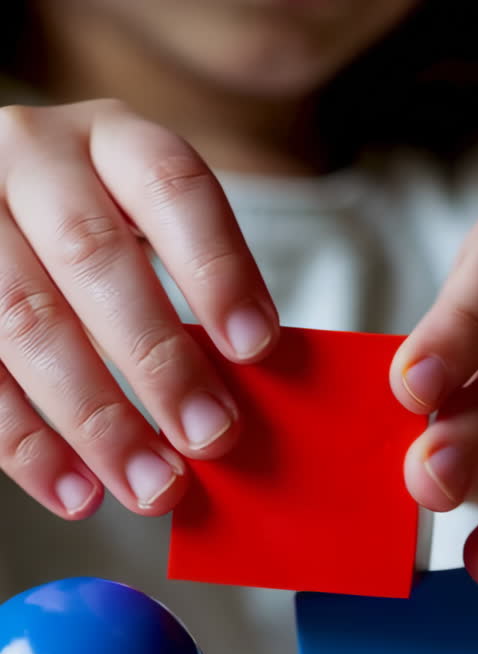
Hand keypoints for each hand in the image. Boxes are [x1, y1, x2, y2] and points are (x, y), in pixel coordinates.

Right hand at [0, 100, 277, 519]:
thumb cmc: (98, 245)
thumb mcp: (146, 237)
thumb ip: (193, 302)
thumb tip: (236, 408)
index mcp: (109, 139)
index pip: (171, 186)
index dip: (217, 266)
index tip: (256, 347)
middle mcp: (30, 160)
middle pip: (93, 257)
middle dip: (159, 360)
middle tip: (210, 438)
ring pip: (25, 319)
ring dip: (95, 419)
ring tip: (151, 486)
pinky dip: (29, 446)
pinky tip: (77, 494)